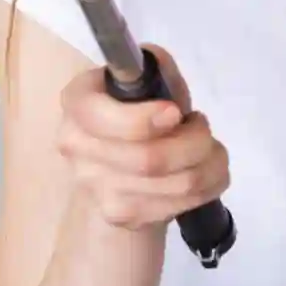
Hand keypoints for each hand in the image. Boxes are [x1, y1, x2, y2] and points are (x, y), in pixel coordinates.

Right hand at [57, 45, 229, 231]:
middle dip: (194, 142)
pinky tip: (203, 170)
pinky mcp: (121, 216)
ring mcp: (96, 189)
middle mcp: (76, 148)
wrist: (125, 160)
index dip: (144, 120)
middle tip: (201, 127)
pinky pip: (182, 203)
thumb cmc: (139, 108)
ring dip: (209, 163)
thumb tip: (161, 75)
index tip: (175, 113)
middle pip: (148, 159)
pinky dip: (209, 184)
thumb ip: (156, 70)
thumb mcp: (148, 78)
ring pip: (176, 184)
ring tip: (208, 148)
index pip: (102, 119)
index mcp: (77, 103)